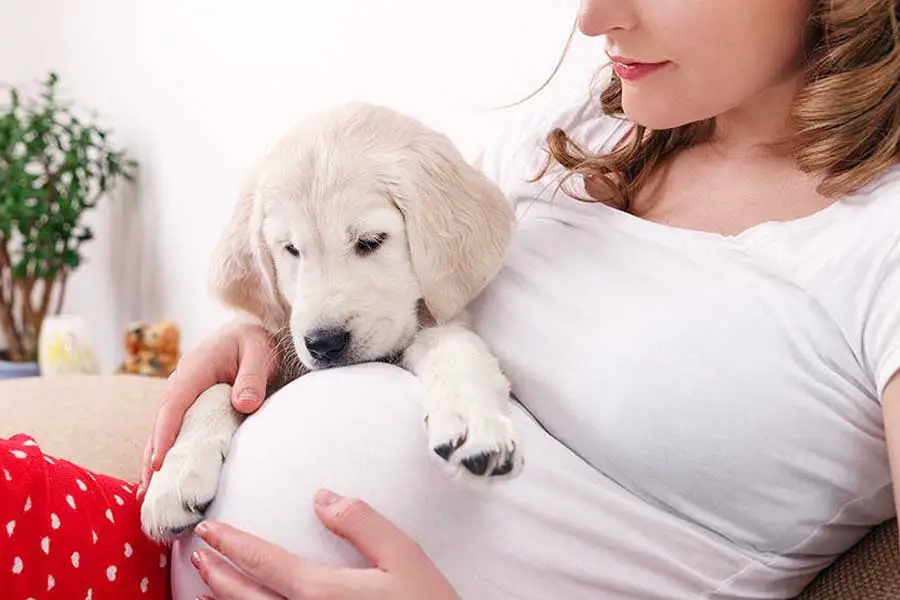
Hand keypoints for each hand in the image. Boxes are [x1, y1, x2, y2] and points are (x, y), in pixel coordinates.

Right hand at [139, 320, 276, 493]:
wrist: (253, 333)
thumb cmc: (255, 343)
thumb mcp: (258, 354)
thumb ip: (252, 378)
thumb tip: (243, 405)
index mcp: (194, 371)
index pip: (174, 406)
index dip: (165, 435)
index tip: (159, 462)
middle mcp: (181, 385)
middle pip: (160, 424)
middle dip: (152, 457)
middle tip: (147, 491)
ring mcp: (183, 396)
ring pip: (162, 431)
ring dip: (154, 460)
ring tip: (148, 494)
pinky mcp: (190, 407)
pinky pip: (174, 431)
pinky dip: (166, 453)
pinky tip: (164, 478)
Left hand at [191, 489, 460, 599]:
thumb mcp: (404, 556)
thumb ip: (361, 524)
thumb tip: (321, 498)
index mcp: (322, 592)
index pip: (264, 563)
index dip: (232, 544)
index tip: (208, 529)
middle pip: (247, 598)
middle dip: (219, 574)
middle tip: (198, 554)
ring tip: (209, 584)